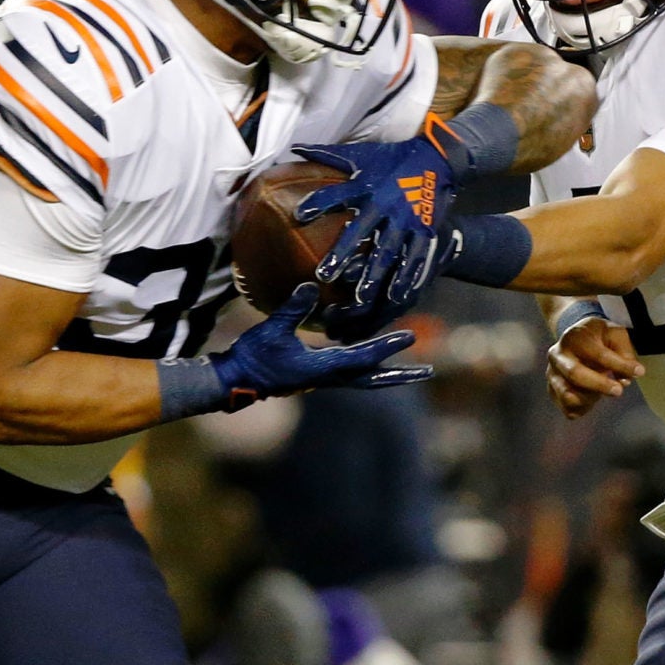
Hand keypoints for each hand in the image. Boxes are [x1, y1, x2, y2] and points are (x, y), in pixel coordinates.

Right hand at [210, 290, 429, 407]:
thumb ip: (293, 308)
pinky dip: (369, 368)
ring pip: (364, 379)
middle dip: (400, 375)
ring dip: (388, 374)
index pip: (362, 358)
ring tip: (413, 370)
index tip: (410, 337)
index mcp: (322, 368)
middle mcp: (329, 377)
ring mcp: (324, 379)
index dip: (386, 347)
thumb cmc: (253, 355)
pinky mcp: (318, 377)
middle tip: (428, 371)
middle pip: (372, 379)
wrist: (236, 379)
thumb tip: (310, 285)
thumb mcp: (272, 329)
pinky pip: (352, 373)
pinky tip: (375, 360)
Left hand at [292, 120, 467, 327]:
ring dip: (374, 274)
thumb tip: (296, 148)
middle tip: (324, 275)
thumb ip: (328, 154)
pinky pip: (415, 256)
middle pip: (360, 231)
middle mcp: (384, 203)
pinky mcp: (424, 228)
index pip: (337, 194)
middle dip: (342, 253)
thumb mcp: (362, 153)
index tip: (299, 216)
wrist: (438, 157)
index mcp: (366, 185)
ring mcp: (406, 218)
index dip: (318, 203)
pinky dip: (407, 276)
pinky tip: (398, 296)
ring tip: (362, 296)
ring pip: (387, 250)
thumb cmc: (393, 157)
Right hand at [546, 313, 640, 417]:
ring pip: (569, 396)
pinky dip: (585, 407)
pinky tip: (592, 396)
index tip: (639, 372)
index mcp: (574, 338)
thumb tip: (626, 378)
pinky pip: (569, 409)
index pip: (598, 354)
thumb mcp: (615, 334)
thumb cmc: (599, 337)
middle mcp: (557, 355)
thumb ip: (624, 352)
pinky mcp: (552, 391)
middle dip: (600, 385)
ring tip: (602, 389)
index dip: (620, 365)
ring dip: (591, 398)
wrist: (574, 338)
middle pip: (575, 375)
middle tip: (619, 391)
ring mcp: (552, 374)